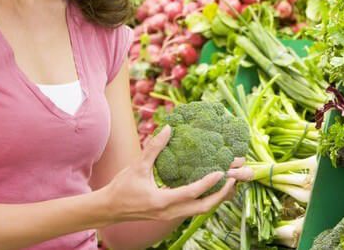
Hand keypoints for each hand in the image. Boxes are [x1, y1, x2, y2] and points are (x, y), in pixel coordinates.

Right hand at [101, 125, 245, 222]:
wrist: (110, 208)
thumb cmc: (122, 188)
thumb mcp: (137, 166)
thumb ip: (154, 147)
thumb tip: (169, 128)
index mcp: (162, 201)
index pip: (191, 193)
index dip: (208, 182)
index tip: (221, 171)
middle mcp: (169, 212)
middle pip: (203, 208)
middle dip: (221, 194)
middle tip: (233, 178)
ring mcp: (170, 216)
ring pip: (201, 211)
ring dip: (216, 198)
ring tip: (228, 182)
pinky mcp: (170, 214)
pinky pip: (194, 209)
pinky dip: (206, 199)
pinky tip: (212, 188)